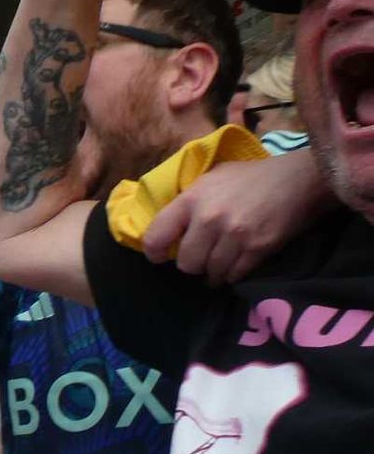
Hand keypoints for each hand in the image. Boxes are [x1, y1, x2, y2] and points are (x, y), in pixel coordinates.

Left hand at [142, 147, 322, 284]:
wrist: (300, 179)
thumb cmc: (250, 177)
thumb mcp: (212, 177)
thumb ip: (187, 200)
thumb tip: (166, 225)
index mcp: (192, 199)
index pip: (155, 237)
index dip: (155, 252)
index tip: (162, 255)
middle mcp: (209, 218)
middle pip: (185, 263)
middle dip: (193, 263)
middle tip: (202, 257)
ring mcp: (234, 235)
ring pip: (210, 273)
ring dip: (214, 271)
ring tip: (220, 262)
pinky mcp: (258, 248)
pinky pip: (234, 276)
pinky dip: (233, 274)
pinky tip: (236, 264)